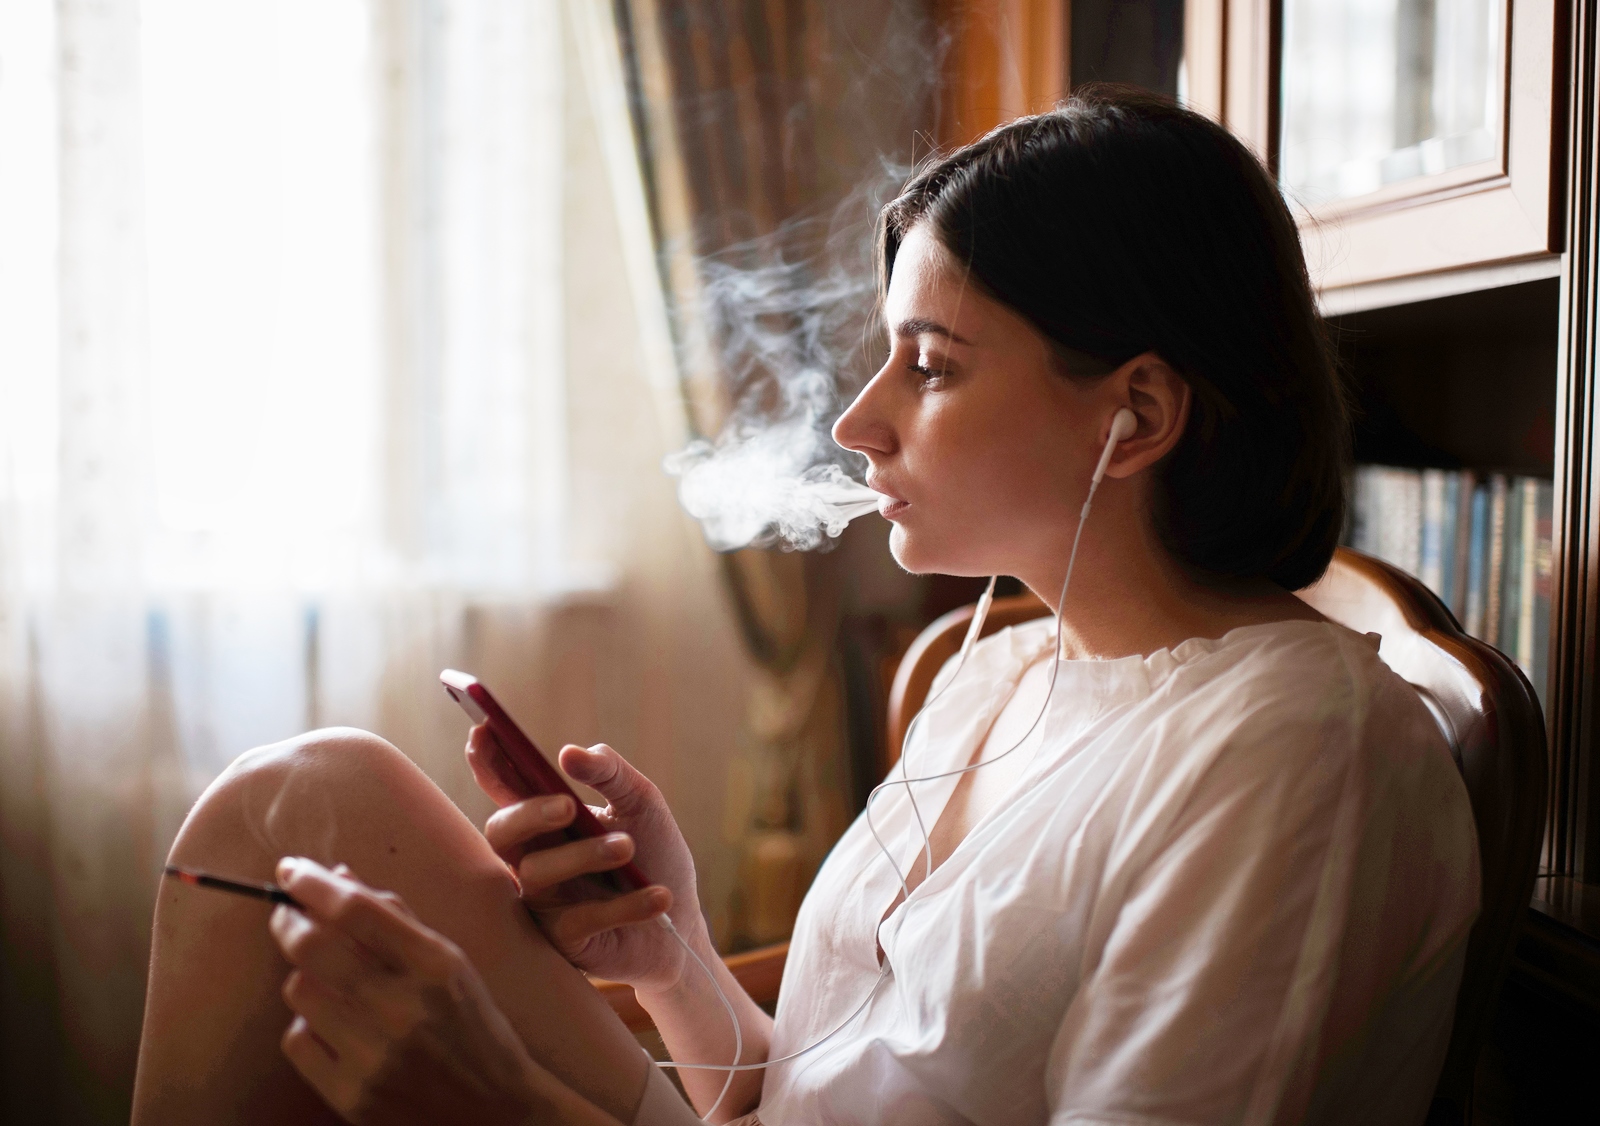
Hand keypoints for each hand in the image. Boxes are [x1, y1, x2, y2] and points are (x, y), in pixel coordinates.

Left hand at [269, 858, 605, 1125]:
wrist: (495, 1114)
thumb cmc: (474, 1028)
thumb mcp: (452, 965)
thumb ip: (397, 919)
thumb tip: (337, 876)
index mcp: (437, 966)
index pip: (357, 909)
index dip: (313, 882)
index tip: (290, 868)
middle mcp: (404, 1008)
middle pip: (312, 945)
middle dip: (288, 920)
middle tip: (286, 913)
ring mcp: (375, 1055)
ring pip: (299, 990)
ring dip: (305, 976)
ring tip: (328, 981)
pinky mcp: (352, 1096)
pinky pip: (297, 1040)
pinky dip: (308, 1026)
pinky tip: (335, 1027)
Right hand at [467, 732, 703, 992]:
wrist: (681, 926)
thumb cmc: (656, 857)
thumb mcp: (642, 804)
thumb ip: (611, 774)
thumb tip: (571, 753)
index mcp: (548, 822)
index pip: (507, 790)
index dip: (489, 763)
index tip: (483, 732)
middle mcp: (535, 860)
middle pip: (502, 833)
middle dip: (529, 813)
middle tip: (568, 804)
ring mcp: (544, 903)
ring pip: (538, 873)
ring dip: (586, 855)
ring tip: (629, 849)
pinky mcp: (563, 943)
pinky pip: (581, 920)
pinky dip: (625, 905)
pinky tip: (659, 897)